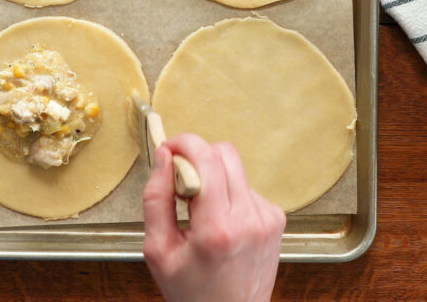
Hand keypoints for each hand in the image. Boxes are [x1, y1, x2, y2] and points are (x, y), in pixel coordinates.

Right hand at [143, 133, 285, 301]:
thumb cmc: (192, 293)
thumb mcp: (158, 250)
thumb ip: (156, 198)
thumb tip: (163, 157)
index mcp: (218, 228)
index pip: (207, 158)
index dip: (184, 144)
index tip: (168, 149)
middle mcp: (249, 219)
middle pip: (224, 153)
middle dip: (197, 157)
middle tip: (180, 181)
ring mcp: (267, 218)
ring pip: (235, 168)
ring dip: (213, 177)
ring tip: (200, 209)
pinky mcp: (275, 220)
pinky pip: (246, 187)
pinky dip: (228, 193)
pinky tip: (219, 219)